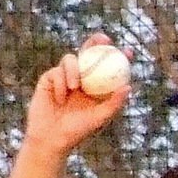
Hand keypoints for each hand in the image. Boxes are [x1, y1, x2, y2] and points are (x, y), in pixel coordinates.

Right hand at [24, 33, 130, 155]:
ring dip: (74, 70)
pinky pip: (56, 71)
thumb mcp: (99, 118)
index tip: (128, 52)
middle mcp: (80, 79)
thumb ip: (114, 103)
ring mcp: (64, 77)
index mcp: (95, 88)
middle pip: (88, 53)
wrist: (50, 138)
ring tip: (74, 88)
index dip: (118, 58)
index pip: (107, 69)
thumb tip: (129, 87)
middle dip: (96, 41)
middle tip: (104, 39)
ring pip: (71, 59)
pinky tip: (59, 99)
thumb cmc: (76, 132)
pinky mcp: (49, 78)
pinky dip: (59, 84)